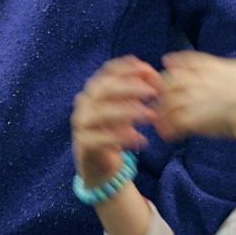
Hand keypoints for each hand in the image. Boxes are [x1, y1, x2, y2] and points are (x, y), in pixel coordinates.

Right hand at [71, 57, 162, 184]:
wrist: (99, 165)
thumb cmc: (115, 132)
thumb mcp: (127, 109)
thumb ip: (136, 91)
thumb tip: (151, 73)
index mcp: (94, 91)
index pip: (107, 72)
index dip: (127, 68)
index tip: (148, 69)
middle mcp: (84, 104)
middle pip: (104, 89)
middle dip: (130, 87)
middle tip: (153, 93)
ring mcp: (82, 123)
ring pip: (102, 112)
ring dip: (129, 111)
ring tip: (151, 116)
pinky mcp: (84, 144)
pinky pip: (102, 138)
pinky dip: (123, 138)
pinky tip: (141, 140)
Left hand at [157, 28, 235, 141]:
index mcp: (215, 66)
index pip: (188, 60)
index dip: (176, 61)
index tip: (167, 62)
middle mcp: (201, 80)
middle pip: (171, 79)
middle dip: (164, 87)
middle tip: (160, 96)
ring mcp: (196, 98)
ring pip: (168, 101)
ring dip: (163, 110)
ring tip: (161, 120)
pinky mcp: (195, 117)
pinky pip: (174, 122)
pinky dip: (169, 129)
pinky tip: (169, 135)